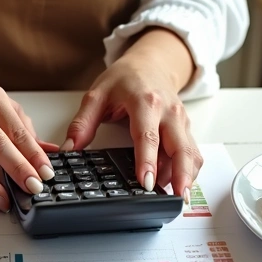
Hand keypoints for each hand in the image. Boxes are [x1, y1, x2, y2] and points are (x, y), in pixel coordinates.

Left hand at [62, 28, 201, 200]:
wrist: (150, 63)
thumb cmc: (125, 78)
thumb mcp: (97, 95)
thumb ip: (82, 123)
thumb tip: (69, 149)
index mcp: (145, 102)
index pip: (148, 136)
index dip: (148, 161)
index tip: (146, 182)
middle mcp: (168, 112)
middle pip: (180, 147)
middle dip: (181, 174)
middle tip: (176, 197)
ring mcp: (181, 121)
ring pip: (190, 152)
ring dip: (187, 176)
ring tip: (177, 197)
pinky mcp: (186, 129)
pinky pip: (192, 153)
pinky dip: (188, 171)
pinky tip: (178, 185)